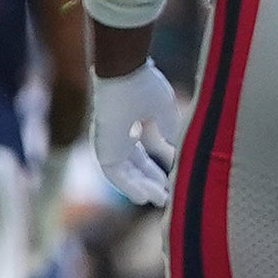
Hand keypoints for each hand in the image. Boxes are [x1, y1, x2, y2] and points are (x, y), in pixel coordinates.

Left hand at [93, 60, 183, 206]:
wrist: (124, 76)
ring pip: (126, 174)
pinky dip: (130, 188)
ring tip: (161, 200)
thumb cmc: (144, 87)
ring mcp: (110, 145)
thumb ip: (166, 132)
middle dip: (151, 182)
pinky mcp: (104, 151)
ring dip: (143, 188)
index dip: (156, 168)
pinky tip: (145, 198)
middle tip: (165, 197)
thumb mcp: (163, 113)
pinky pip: (116, 176)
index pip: (142, 154)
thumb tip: (173, 151)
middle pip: (135, 167)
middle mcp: (118, 138)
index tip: (171, 180)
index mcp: (129, 126)